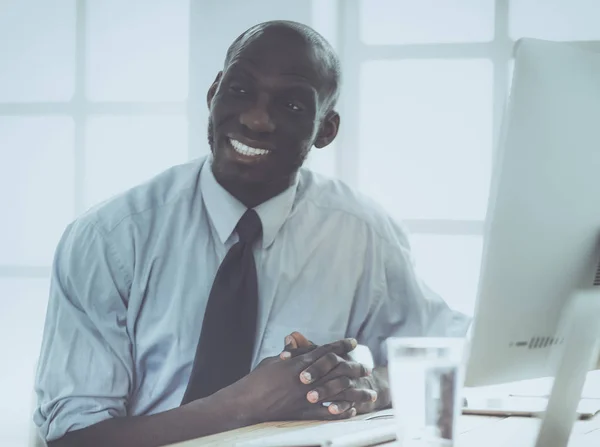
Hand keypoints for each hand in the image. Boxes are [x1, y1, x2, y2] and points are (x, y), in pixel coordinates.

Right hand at [225, 338, 364, 422]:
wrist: (246, 402)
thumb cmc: (256, 380)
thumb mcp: (273, 361)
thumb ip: (288, 353)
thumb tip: (294, 343)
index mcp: (298, 362)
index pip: (325, 350)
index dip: (341, 346)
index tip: (353, 342)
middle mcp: (306, 377)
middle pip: (337, 369)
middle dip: (354, 367)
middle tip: (367, 367)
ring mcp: (305, 395)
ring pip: (337, 392)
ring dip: (355, 392)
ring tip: (369, 394)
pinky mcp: (302, 411)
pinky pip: (326, 412)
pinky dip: (340, 411)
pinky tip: (352, 411)